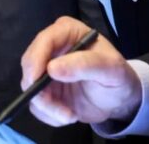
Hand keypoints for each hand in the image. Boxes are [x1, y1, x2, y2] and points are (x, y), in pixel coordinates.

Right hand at [20, 17, 141, 126]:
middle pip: (30, 64)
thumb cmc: (118, 77)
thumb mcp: (111, 69)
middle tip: (60, 109)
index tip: (36, 81)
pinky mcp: (43, 89)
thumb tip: (52, 68)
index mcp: (67, 32)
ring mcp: (45, 69)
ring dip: (47, 107)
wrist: (119, 99)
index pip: (44, 41)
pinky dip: (49, 114)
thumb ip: (85, 65)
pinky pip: (35, 103)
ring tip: (71, 115)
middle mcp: (52, 48)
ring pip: (30, 86)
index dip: (35, 60)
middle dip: (40, 90)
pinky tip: (69, 114)